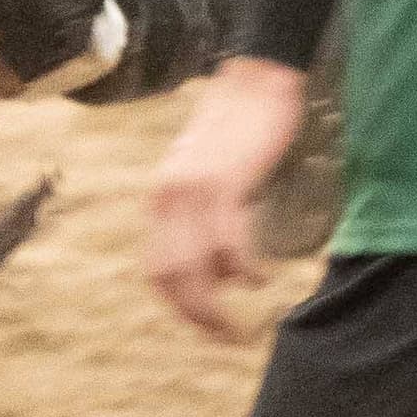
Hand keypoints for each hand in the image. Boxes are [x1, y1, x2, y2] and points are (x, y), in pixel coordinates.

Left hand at [146, 58, 308, 339]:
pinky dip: (242, 268)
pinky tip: (259, 279)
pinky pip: (227, 241)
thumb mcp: (214, 176)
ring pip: (193, 267)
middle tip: (228, 338)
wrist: (256, 78)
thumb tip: (223, 264)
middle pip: (170, 276)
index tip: (206, 325)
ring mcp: (191, 190)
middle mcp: (167, 198)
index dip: (179, 304)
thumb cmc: (243, 129)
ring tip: (241, 326)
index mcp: (163, 199)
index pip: (157, 268)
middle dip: (197, 316)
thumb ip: (209, 213)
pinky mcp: (221, 181)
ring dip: (215, 305)